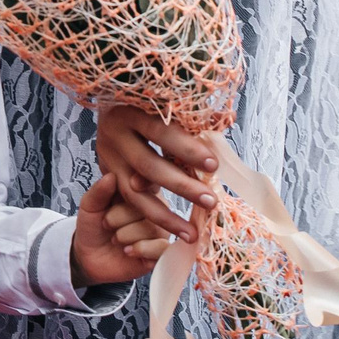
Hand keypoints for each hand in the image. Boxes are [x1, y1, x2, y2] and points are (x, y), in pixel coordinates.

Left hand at [70, 171, 167, 287]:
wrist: (89, 258)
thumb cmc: (93, 227)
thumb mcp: (90, 206)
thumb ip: (99, 191)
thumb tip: (111, 176)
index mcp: (141, 192)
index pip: (147, 182)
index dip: (137, 185)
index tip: (129, 186)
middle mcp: (156, 209)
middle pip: (148, 206)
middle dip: (118, 216)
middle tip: (106, 224)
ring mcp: (160, 231)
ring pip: (153, 227)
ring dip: (126, 235)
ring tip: (115, 238)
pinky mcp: (160, 252)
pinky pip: (161, 247)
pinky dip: (141, 249)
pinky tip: (127, 251)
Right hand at [94, 104, 217, 241]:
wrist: (111, 111)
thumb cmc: (147, 106)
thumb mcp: (164, 107)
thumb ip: (193, 118)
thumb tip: (230, 118)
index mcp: (130, 110)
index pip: (161, 132)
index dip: (187, 149)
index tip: (214, 165)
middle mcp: (114, 134)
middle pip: (148, 165)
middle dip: (182, 186)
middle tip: (211, 201)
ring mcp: (107, 158)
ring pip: (135, 192)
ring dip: (166, 215)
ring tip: (193, 232)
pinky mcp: (108, 175)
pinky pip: (132, 203)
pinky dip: (156, 219)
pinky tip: (178, 231)